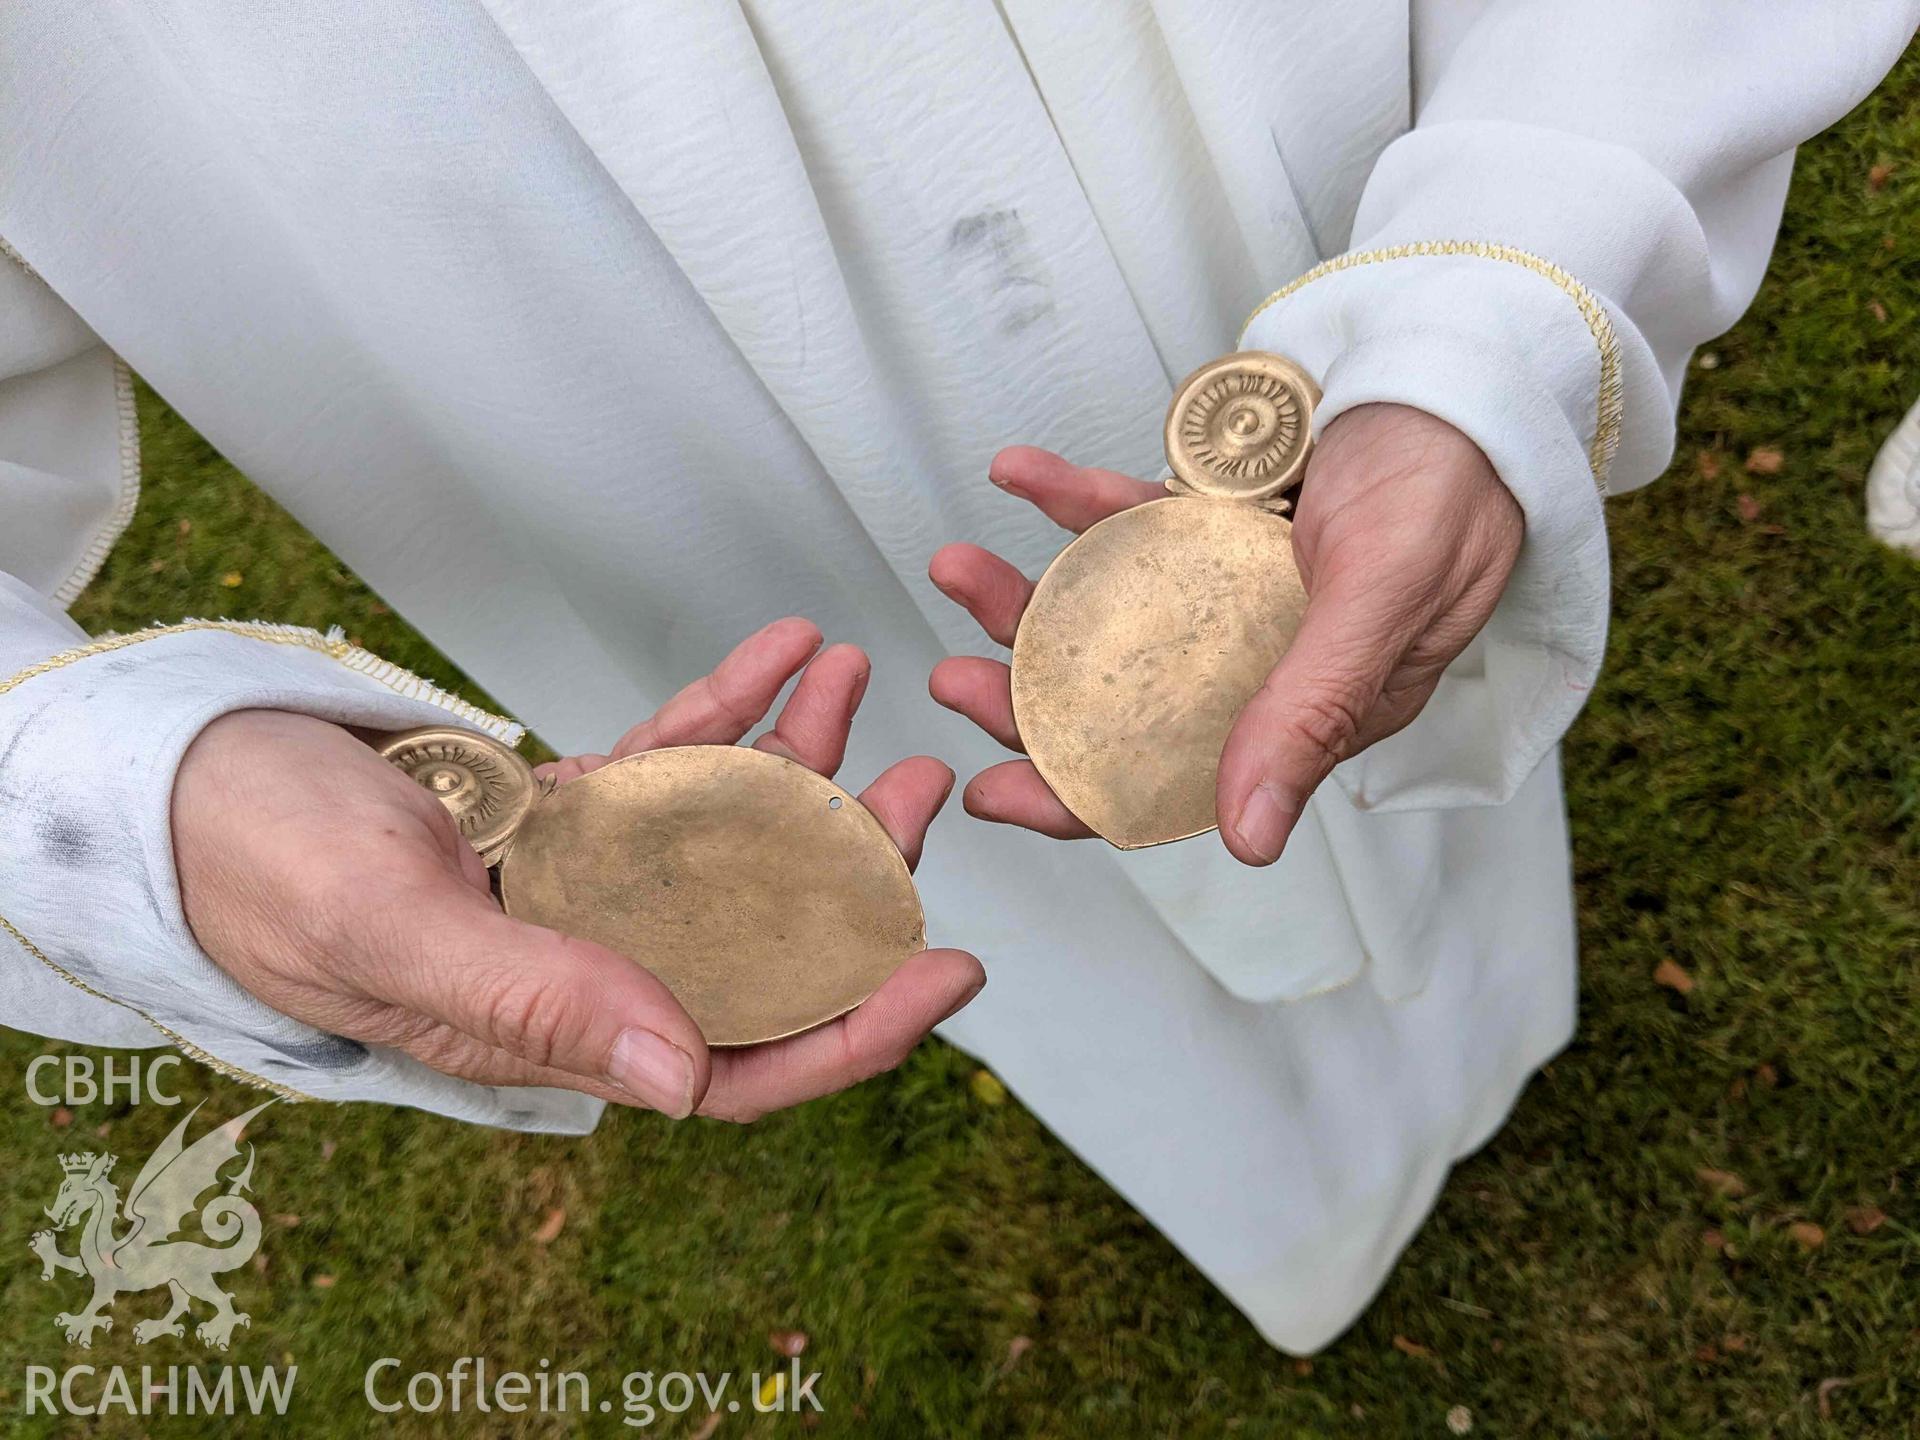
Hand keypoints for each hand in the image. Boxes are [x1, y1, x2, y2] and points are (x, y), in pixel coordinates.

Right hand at [173, 618, 982, 1121]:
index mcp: (559, 1032)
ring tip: (853, 678)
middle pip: (761, 941)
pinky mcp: (564, 808)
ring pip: (728, 840)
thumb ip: (536, 999)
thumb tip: (683, 1075)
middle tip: (919, 787)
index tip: (947, 967)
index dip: (854, 1029)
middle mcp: (591, 964)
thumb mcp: (392, 932)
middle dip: (855, 873)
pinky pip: (668, 764)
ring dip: (803, 764)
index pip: (741, 1060)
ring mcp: (583, 882)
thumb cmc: (259, 867)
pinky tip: (781, 649)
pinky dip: (725, 707)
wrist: (186, 777)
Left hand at [929, 402, 1522, 864]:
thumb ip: (1310, 709)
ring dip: (1025, 597)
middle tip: (951, 680)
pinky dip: (1070, 499)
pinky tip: (1018, 473)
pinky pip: (1127, 520)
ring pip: (1108, 613)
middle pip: (1120, 703)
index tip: (990, 792)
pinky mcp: (1211, 520)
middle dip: (1026, 700)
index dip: (1080, 795)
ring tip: (956, 568)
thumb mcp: (1385, 599)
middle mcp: (1256, 660)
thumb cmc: (1453, 484)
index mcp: (1306, 709)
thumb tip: (1246, 838)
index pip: (1178, 779)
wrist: (1464, 365)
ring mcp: (1227, 589)